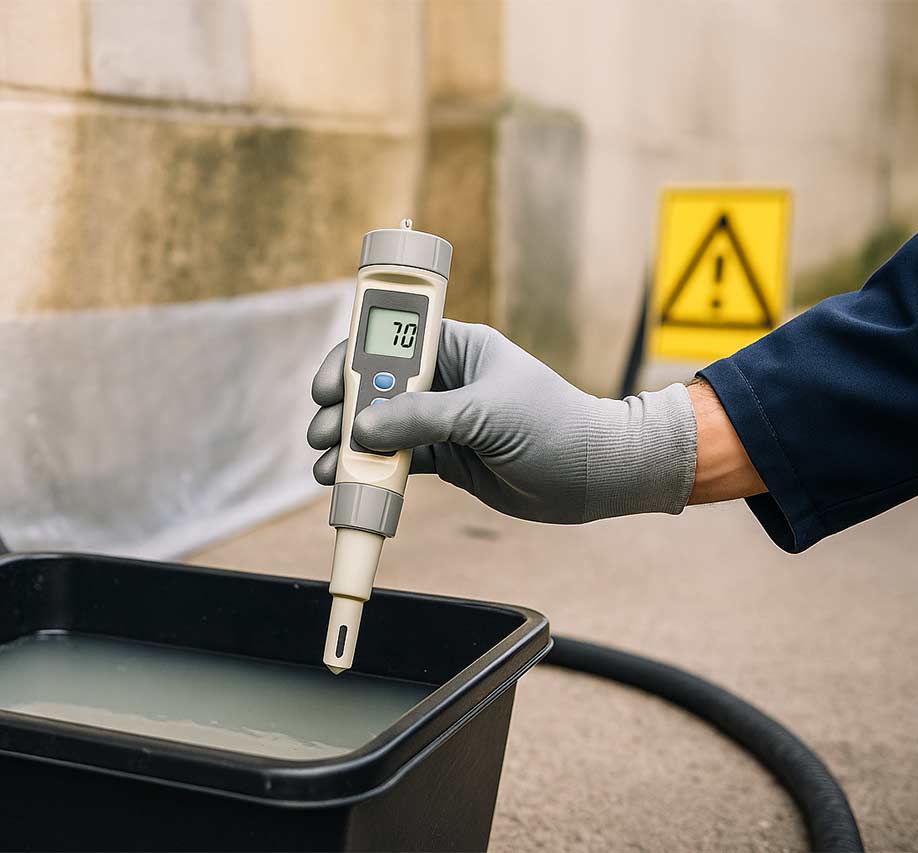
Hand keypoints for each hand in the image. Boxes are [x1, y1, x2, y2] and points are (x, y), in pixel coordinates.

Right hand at [307, 319, 698, 523]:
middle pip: (376, 385)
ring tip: (327, 465)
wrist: (596, 476)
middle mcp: (446, 379)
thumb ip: (420, 418)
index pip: (391, 339)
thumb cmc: (554, 425)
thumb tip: (361, 427)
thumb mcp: (484, 414)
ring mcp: (443, 419)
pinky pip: (398, 459)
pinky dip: (372, 470)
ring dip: (350, 444)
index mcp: (458, 346)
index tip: (327, 383)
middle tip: (321, 432)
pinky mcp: (447, 457)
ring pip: (381, 426)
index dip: (353, 356)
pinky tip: (349, 481)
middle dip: (343, 408)